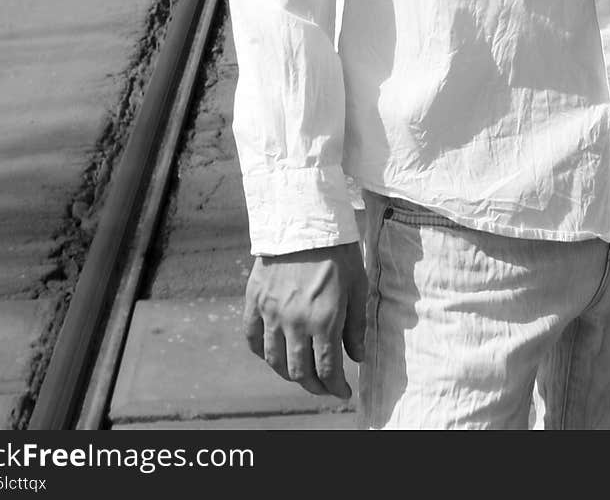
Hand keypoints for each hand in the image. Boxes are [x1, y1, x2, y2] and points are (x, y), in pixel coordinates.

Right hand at [243, 241, 366, 397]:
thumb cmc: (337, 250)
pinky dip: (262, 352)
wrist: (304, 217)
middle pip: (299, 372)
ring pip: (275, 361)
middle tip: (324, 386)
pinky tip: (273, 353)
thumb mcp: (357, 285)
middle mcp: (295, 322)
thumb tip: (356, 357)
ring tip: (300, 373)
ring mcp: (271, 312)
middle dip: (314, 386)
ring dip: (289, 374)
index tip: (342, 392)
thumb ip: (355, 325)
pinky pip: (252, 338)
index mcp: (324, 320)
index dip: (335, 388)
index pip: (327, 370)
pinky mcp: (255, 300)